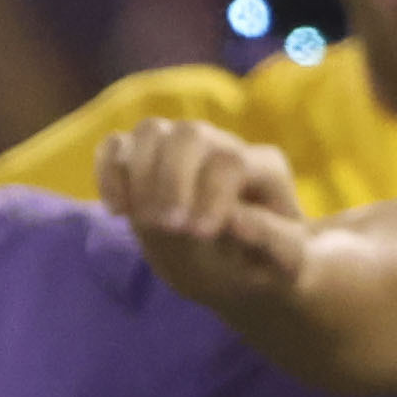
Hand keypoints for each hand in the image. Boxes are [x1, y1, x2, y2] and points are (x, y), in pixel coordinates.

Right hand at [97, 116, 316, 310]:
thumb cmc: (270, 263)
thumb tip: (235, 220)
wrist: (241, 265)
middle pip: (189, 134)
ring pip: (150, 131)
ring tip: (143, 221)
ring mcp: (181, 149)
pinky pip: (116, 146)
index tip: (199, 234)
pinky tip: (118, 212)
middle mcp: (220, 145)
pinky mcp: (147, 161)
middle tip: (167, 227)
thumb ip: (273, 242)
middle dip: (172, 179)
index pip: (230, 160)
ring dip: (139, 174)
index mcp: (262, 167)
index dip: (211, 193)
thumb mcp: (288, 262)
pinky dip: (108, 172)